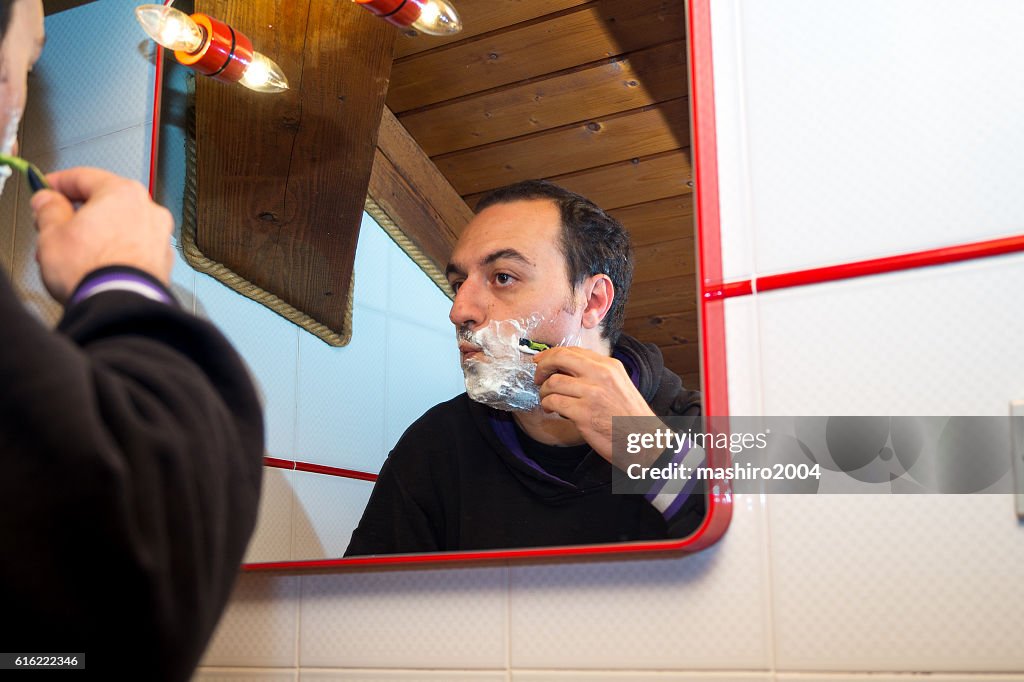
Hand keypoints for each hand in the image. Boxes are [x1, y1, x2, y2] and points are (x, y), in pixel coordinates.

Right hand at [30, 167, 173, 303]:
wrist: (120, 305)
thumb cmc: (93, 270)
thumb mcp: (52, 234)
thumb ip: (49, 210)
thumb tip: (49, 201)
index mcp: (122, 193)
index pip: (84, 176)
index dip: (58, 183)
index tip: (46, 190)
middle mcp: (148, 210)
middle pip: (105, 203)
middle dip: (78, 214)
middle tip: (56, 226)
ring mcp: (159, 236)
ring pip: (120, 227)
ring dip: (96, 235)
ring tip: (74, 254)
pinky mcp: (163, 261)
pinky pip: (133, 248)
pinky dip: (116, 251)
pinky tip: (98, 266)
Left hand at [534, 346, 654, 461]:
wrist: (643, 441)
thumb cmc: (629, 416)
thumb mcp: (618, 385)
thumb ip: (596, 375)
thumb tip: (565, 369)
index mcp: (609, 366)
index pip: (574, 351)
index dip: (552, 354)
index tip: (542, 360)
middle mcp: (601, 375)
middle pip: (560, 358)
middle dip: (543, 366)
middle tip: (537, 376)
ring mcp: (592, 394)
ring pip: (553, 382)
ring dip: (544, 391)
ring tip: (547, 399)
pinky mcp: (583, 414)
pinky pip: (553, 402)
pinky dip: (547, 405)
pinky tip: (551, 410)